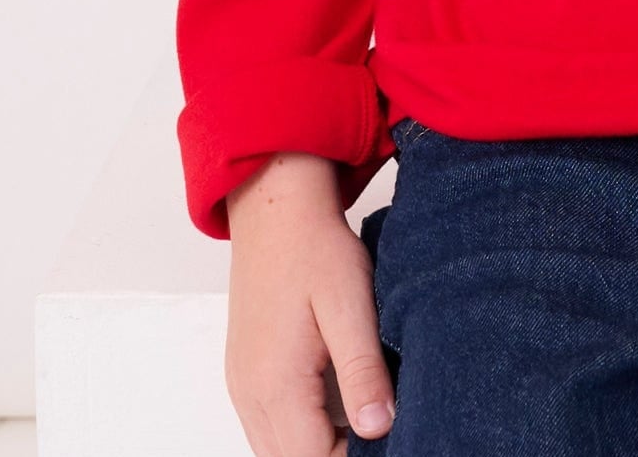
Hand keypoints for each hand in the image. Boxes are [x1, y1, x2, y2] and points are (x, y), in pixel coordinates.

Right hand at [224, 152, 396, 456]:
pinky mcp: (245, 375)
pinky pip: (269, 428)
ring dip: (317, 447)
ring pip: (277, 451)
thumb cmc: (314, 247)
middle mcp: (250, 396)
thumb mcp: (350, 303)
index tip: (394, 440)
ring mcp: (243, 387)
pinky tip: (336, 411)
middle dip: (335, 456)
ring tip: (364, 426)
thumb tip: (379, 428)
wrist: (275, 206)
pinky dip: (300, 433)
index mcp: (276, 384)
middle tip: (380, 430)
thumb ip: (362, 370)